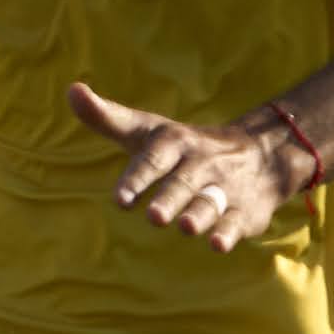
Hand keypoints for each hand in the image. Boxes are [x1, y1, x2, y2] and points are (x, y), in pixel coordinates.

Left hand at [72, 82, 317, 252]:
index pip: (154, 159)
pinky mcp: (244, 211)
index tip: (120, 200)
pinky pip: (236, 222)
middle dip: (169, 199)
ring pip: (210, 202)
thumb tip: (72, 90)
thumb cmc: (183, 148)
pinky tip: (217, 244)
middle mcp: (201, 164)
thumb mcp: (147, 131)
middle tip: (154, 217)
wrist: (261, 154)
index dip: (137, 178)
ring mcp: (224, 188)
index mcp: (175, 143)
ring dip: (198, 215)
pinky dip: (227, 233)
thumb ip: (107, 118)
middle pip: (183, 183)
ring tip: (184, 226)